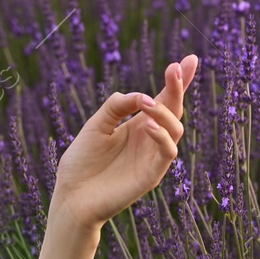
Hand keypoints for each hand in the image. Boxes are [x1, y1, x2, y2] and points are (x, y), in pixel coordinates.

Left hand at [52, 55, 198, 227]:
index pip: (163, 99)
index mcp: (137, 126)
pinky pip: (167, 152)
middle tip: (174, 68)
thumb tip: (140, 95)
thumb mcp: (95, 126)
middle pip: (174, 109)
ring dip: (164, 111)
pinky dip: (162, 136)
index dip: (178, 81)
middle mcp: (149, 139)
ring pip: (176, 128)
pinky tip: (148, 125)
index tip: (189, 59)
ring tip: (147, 103)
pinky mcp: (151, 175)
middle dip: (178, 87)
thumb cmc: (81, 164)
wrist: (71, 198)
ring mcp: (152, 157)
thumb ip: (116, 106)